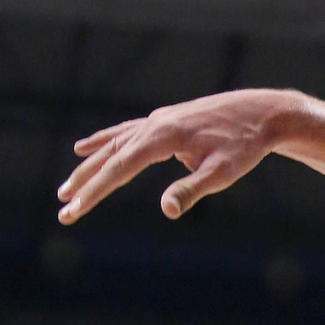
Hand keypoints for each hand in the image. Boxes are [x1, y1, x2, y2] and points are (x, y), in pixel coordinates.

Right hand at [58, 91, 287, 223]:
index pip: (119, 170)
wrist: (260, 114)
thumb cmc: (244, 146)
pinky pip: (124, 132)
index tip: (73, 211)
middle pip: (109, 158)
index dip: (94, 192)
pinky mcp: (164, 120)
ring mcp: (156, 120)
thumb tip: (167, 210)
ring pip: (112, 145)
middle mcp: (153, 125)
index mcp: (163, 137)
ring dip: (88, 166)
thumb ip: (193, 190)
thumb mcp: (222, 173)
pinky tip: (85, 147)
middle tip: (63, 209)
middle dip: (85, 184)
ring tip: (67, 188)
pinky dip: (103, 141)